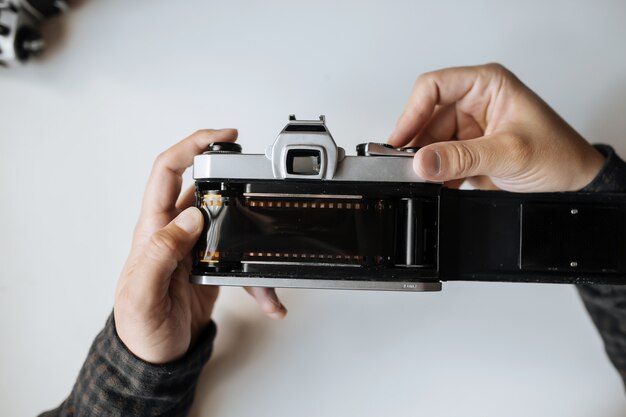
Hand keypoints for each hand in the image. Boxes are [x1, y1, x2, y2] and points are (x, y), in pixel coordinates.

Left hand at [114, 129, 286, 363]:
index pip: (168, 172)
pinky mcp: (212, 265)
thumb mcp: (142, 295)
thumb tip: (191, 216)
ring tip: (266, 268)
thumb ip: (160, 253)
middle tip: (259, 189)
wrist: (156, 359)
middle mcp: (174, 231)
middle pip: (206, 189)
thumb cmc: (140, 329)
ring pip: (229, 222)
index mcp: (154, 229)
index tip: (223, 137)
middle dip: (235, 186)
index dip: (193, 146)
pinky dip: (258, 277)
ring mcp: (195, 248)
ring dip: (252, 239)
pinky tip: (268, 297)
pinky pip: (240, 258)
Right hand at [388, 63, 604, 191]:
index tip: (401, 139)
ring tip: (428, 179)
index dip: (412, 111)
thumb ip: (463, 158)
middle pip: (427, 118)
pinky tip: (440, 184)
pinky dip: (436, 174)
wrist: (573, 184)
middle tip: (410, 167)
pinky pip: (440, 160)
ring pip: (430, 142)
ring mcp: (470, 129)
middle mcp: (474, 102)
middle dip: (418, 144)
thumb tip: (422, 161)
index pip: (434, 87)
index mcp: (487, 85)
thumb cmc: (557, 154)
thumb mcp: (509, 153)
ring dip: (427, 162)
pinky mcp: (468, 152)